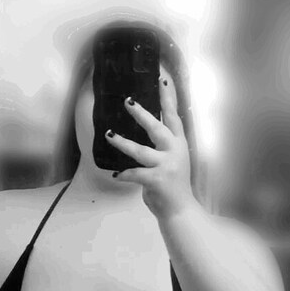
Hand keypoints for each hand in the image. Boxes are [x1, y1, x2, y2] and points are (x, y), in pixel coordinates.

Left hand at [107, 75, 195, 220]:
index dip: (168, 98)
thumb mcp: (172, 161)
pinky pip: (135, 173)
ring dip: (122, 142)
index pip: (174, 116)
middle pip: (157, 127)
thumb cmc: (173, 186)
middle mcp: (174, 151)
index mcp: (179, 144)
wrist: (180, 210)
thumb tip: (144, 134)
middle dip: (141, 114)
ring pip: (140, 150)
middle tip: (127, 102)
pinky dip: (124, 174)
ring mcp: (166, 165)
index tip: (162, 79)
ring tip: (109, 134)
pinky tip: (116, 175)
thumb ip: (162, 148)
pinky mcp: (157, 179)